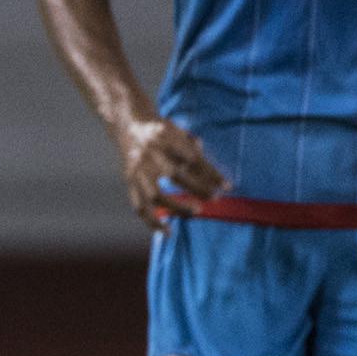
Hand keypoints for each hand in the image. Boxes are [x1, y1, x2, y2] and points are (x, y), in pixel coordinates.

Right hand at [115, 117, 224, 231]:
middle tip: (214, 198)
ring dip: (176, 206)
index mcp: (165, 137)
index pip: (192, 158)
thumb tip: (213, 176)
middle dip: (197, 188)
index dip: (211, 173)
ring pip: (155, 194)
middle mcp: (150, 154)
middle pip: (175, 175)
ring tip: (195, 212)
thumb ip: (196, 151)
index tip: (227, 187)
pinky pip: (139, 205)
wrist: (129, 124)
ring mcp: (138, 170)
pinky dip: (152, 221)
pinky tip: (166, 231)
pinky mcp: (130, 181)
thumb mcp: (180, 131)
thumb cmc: (162, 130)